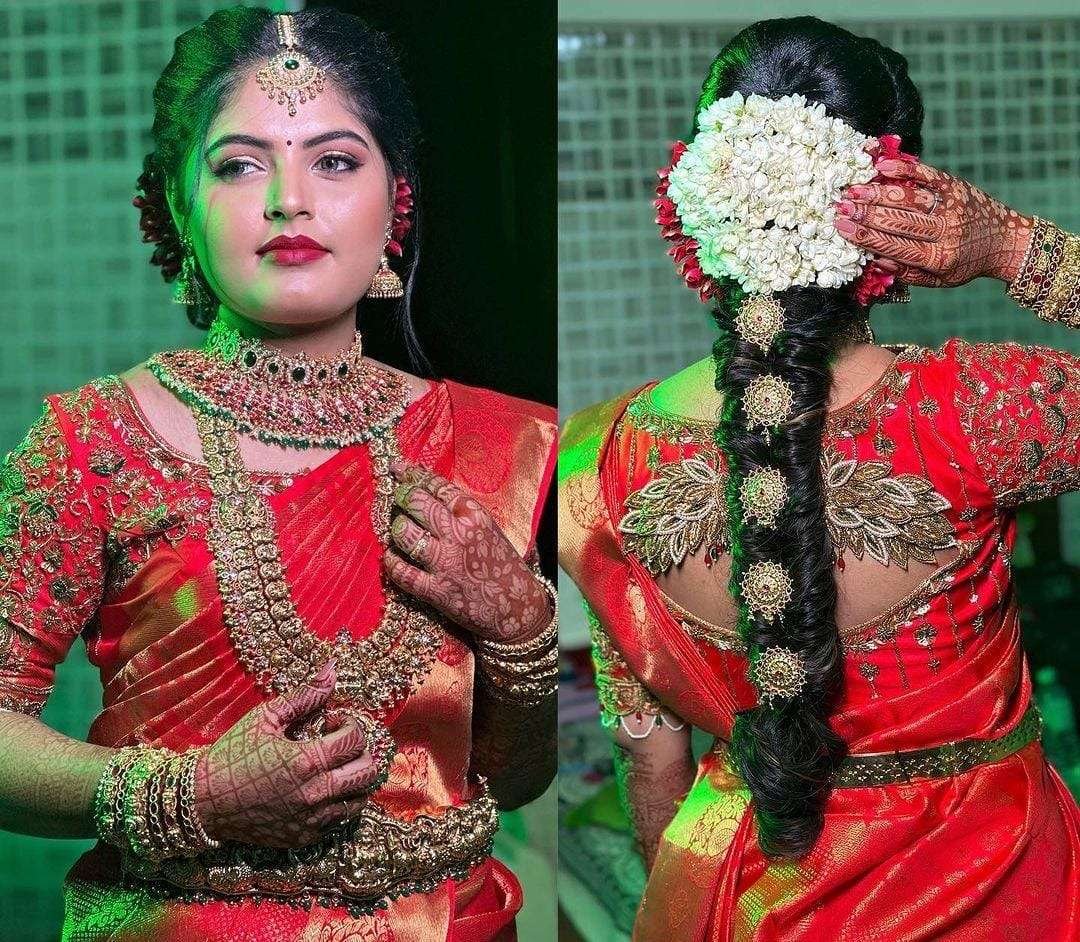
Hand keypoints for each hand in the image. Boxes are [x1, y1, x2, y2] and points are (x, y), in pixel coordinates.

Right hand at [193, 662, 381, 847]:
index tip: (332, 723)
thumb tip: (333, 669)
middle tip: (341, 744)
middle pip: (367, 770)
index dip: (350, 725)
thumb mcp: (266, 718)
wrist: (204, 802)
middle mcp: (314, 793)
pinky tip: (324, 789)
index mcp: (306, 761)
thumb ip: (305, 695)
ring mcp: (312, 819)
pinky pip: (341, 820)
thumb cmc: (234, 754)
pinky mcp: (305, 837)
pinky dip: (342, 802)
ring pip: (360, 798)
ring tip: (338, 767)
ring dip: (356, 778)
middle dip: (361, 751)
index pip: (356, 740)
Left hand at [384, 461, 552, 643]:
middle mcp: (460, 535)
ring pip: (406, 534)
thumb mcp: (488, 529)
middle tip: (395, 497)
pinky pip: (402, 572)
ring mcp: (447, 563)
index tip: (398, 469)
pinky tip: (391, 557)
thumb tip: (426, 493)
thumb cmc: (501, 566)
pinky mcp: (437, 591)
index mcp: (475, 516)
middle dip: (401, 496)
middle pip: (418, 504)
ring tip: (396, 529)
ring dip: (396, 529)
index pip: (438, 486)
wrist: (517, 608)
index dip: (414, 474)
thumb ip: (460, 513)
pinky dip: (392, 562)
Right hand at [833, 152, 1034, 286]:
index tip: (841, 229)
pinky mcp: (957, 187)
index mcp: (938, 258)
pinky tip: (882, 168)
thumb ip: (908, 273)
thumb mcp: (939, 280)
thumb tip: (877, 260)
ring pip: (909, 199)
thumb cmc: (966, 263)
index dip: (865, 237)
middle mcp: (946, 232)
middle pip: (898, 221)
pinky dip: (905, 170)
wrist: (1007, 241)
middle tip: (840, 207)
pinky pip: (928, 176)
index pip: (894, 246)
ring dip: (878, 193)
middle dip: (866, 214)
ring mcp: (952, 206)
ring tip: (853, 190)